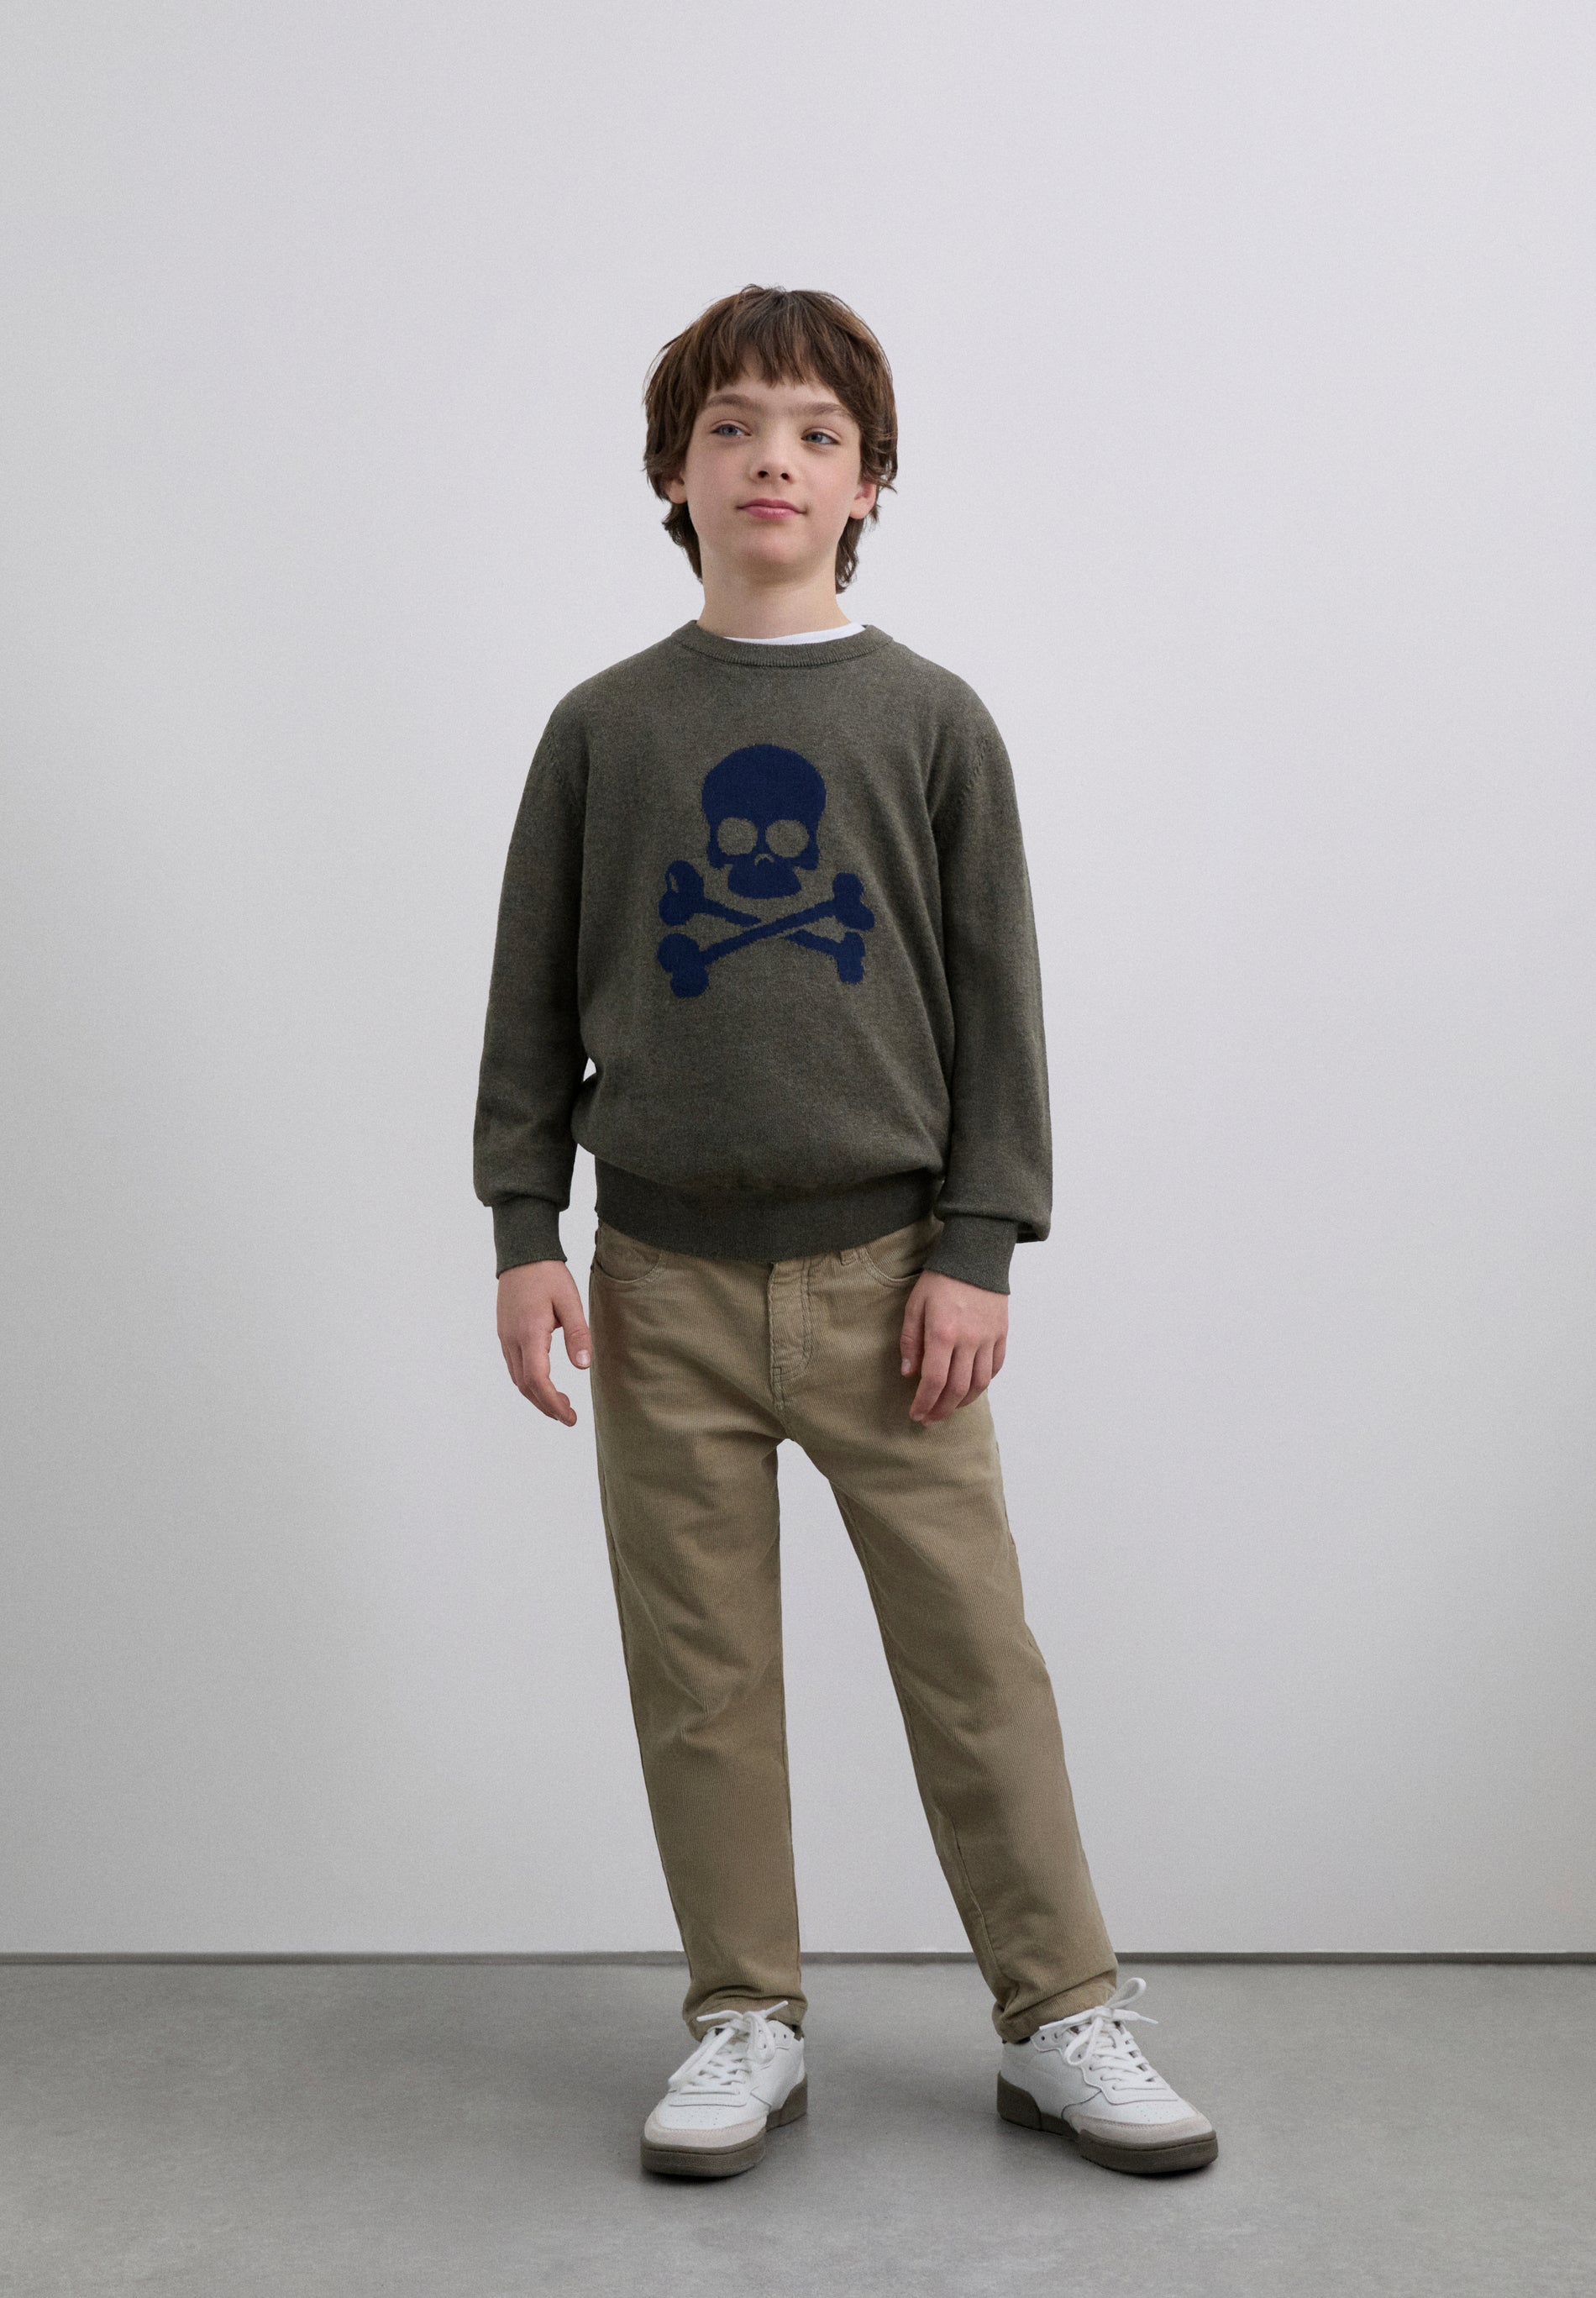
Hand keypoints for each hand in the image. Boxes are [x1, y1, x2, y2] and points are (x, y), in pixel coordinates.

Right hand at [497, 1260, 591, 1425]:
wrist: (522, 1252)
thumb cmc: (547, 1274)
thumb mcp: (569, 1301)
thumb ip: (577, 1334)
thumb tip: (583, 1367)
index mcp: (529, 1333)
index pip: (537, 1381)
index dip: (553, 1404)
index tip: (569, 1417)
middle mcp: (512, 1339)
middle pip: (524, 1386)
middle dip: (545, 1406)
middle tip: (568, 1416)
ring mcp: (505, 1337)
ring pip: (517, 1378)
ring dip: (537, 1396)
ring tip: (560, 1403)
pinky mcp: (505, 1332)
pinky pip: (514, 1366)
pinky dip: (529, 1381)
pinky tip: (545, 1381)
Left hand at [899, 1270, 1007, 1423]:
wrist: (976, 1255)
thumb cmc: (941, 1279)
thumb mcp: (915, 1305)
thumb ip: (910, 1341)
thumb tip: (909, 1374)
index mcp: (943, 1333)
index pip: (933, 1381)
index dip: (924, 1403)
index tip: (916, 1414)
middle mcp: (969, 1340)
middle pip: (957, 1389)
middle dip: (941, 1409)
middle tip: (930, 1418)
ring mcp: (989, 1338)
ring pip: (979, 1384)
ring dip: (963, 1402)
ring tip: (949, 1407)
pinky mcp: (1002, 1334)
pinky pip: (995, 1367)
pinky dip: (983, 1383)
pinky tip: (971, 1388)